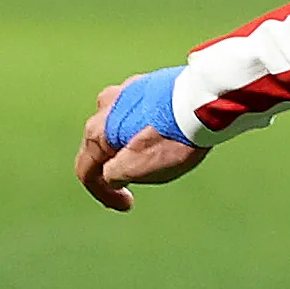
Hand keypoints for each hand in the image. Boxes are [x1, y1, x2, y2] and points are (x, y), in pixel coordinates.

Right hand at [74, 80, 203, 211]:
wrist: (203, 102)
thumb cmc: (170, 137)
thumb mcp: (136, 169)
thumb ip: (113, 175)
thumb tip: (111, 175)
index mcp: (97, 130)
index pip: (86, 170)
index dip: (103, 194)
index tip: (125, 204)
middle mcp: (105, 105)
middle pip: (102, 146)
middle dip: (118, 168)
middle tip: (141, 181)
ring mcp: (127, 91)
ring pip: (121, 127)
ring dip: (133, 147)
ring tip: (160, 158)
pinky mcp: (148, 84)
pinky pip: (139, 113)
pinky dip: (146, 130)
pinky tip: (167, 137)